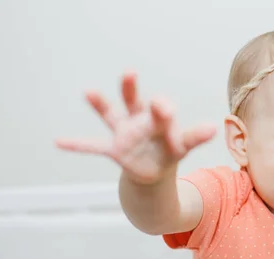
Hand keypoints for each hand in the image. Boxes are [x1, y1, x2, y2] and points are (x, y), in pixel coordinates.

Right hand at [56, 71, 215, 184]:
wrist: (153, 169)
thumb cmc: (168, 150)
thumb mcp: (182, 145)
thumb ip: (194, 136)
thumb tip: (214, 128)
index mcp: (156, 117)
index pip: (160, 107)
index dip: (162, 108)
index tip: (166, 109)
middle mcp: (137, 120)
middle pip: (133, 101)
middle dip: (131, 88)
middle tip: (130, 73)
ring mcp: (123, 133)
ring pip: (111, 115)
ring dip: (101, 105)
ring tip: (89, 91)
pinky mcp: (113, 150)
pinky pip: (93, 146)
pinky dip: (78, 145)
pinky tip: (59, 141)